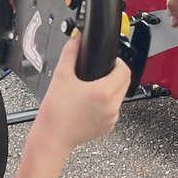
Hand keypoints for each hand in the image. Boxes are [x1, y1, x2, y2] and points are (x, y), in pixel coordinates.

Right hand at [34, 36, 129, 154]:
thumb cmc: (55, 112)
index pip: (124, 70)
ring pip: (119, 96)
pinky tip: (90, 102)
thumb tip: (77, 39)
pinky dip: (106, 103)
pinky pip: (113, 109)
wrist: (52, 137)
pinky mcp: (108, 127)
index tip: (107, 61)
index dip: (117, 62)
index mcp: (104, 92)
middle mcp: (112, 106)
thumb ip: (71, 53)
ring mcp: (111, 118)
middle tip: (98, 72)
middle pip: (124, 82)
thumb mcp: (61, 76)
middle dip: (114, 74)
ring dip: (111, 88)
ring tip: (91, 88)